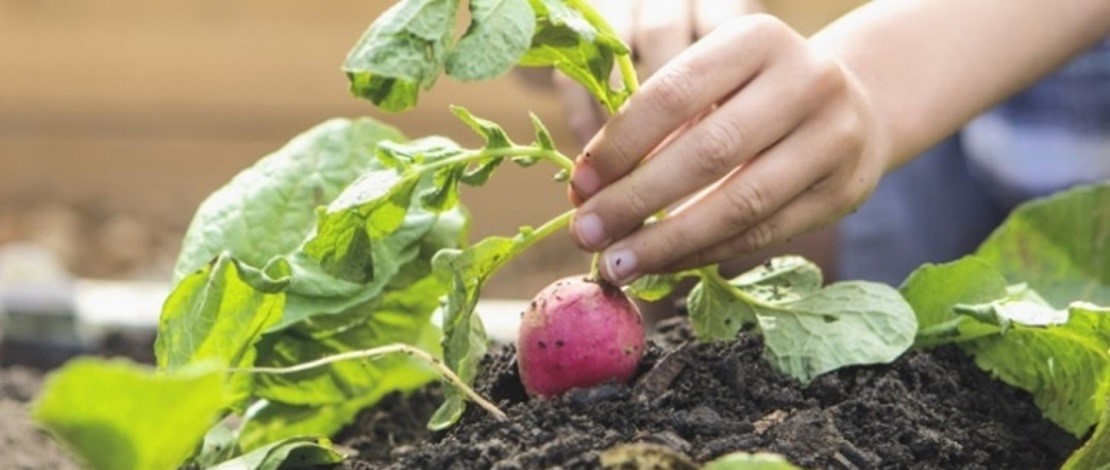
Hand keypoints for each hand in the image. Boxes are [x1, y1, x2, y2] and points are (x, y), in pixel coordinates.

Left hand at [568, 14, 889, 284]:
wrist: (856, 107)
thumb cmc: (754, 97)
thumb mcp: (712, 87)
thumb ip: (655, 128)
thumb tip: (587, 193)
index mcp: (756, 39)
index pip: (673, 94)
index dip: (619, 145)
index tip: (578, 185)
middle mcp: (805, 80)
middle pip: (707, 151)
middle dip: (635, 200)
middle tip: (585, 234)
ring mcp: (834, 138)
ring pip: (740, 203)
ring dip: (668, 242)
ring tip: (617, 264)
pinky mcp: (844, 192)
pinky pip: (763, 235)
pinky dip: (705, 254)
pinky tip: (663, 265)